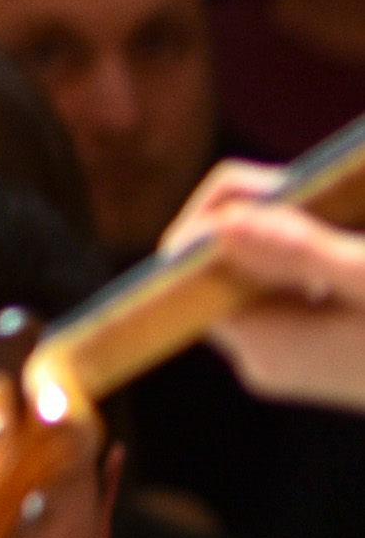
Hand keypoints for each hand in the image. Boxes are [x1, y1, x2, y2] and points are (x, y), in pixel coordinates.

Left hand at [170, 163, 364, 413]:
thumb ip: (299, 251)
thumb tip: (220, 223)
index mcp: (265, 347)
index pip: (189, 265)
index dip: (220, 210)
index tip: (280, 183)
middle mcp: (266, 354)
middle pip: (225, 259)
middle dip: (265, 211)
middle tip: (321, 187)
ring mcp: (294, 351)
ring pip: (263, 263)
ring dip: (299, 225)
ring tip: (343, 209)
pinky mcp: (325, 344)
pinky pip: (296, 280)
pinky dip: (319, 249)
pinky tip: (350, 238)